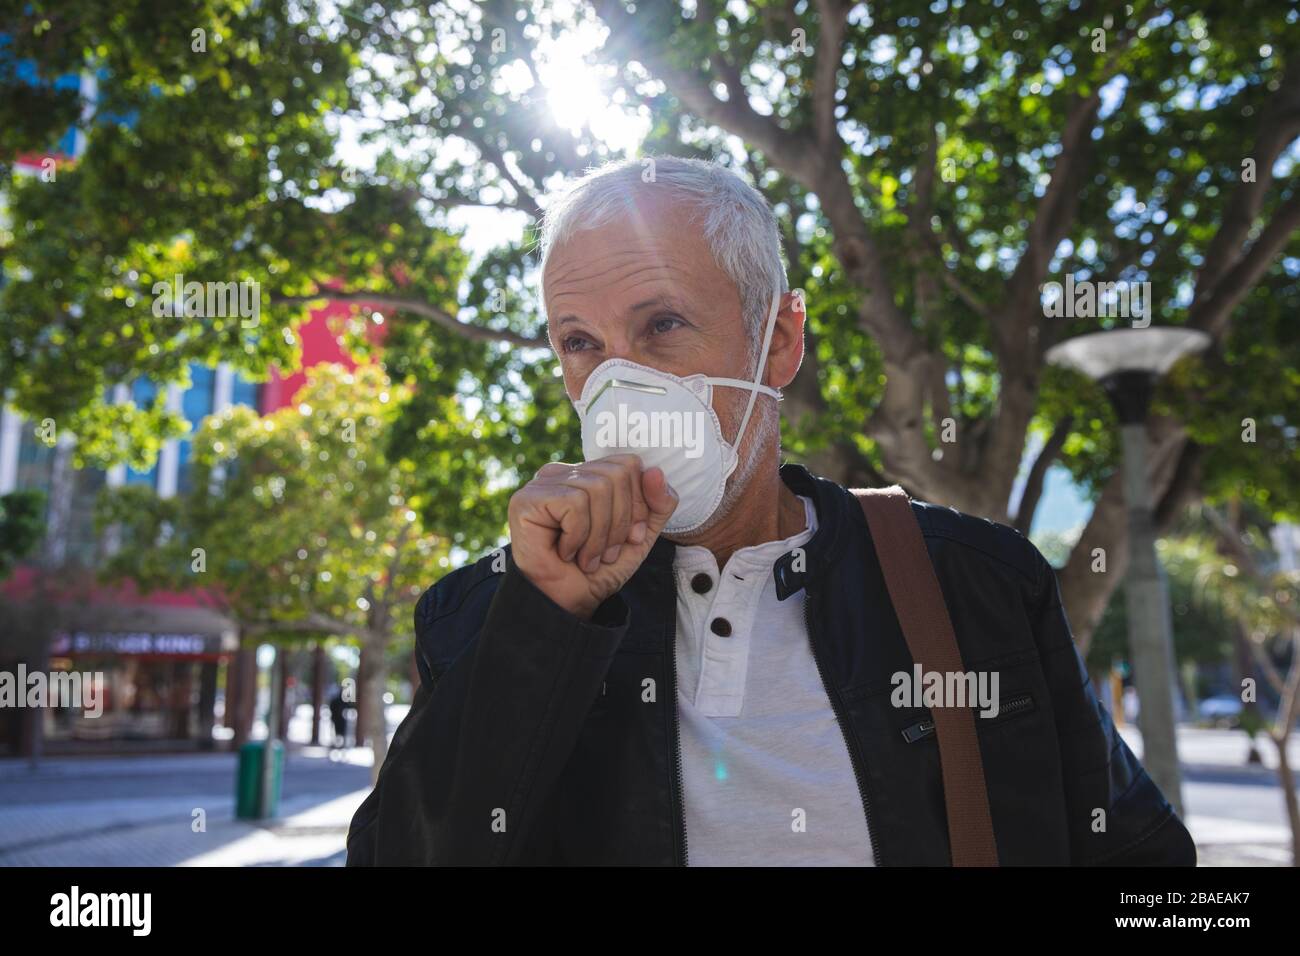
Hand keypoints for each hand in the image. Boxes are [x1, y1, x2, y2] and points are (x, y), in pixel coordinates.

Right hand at [507, 455, 678, 619]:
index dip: (638, 504)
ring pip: (597, 489)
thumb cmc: (599, 569)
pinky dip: (578, 537)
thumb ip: (658, 503)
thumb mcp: (641, 536)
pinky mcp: (527, 499)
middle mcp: (566, 472)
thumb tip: (655, 471)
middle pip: (616, 475)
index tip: (631, 539)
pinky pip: (573, 504)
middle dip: (621, 522)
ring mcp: (544, 483)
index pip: (628, 465)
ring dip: (599, 535)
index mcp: (590, 475)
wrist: (568, 603)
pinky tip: (566, 552)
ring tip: (587, 557)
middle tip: (606, 554)